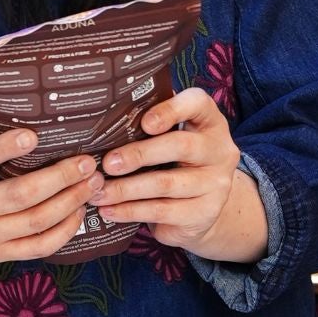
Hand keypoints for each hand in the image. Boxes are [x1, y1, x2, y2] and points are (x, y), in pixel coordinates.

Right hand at [0, 129, 103, 266]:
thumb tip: (26, 109)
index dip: (4, 148)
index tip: (32, 135)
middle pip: (19, 196)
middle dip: (59, 178)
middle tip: (86, 162)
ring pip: (35, 222)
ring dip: (70, 202)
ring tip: (91, 183)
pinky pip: (38, 247)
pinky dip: (64, 230)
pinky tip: (78, 212)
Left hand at [91, 87, 249, 253]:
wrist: (202, 208)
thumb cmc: (174, 161)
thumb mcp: (169, 138)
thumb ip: (148, 123)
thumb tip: (103, 115)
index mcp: (210, 122)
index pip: (198, 103)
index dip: (171, 110)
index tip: (144, 122)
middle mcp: (219, 151)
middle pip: (180, 146)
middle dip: (138, 154)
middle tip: (107, 163)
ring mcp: (216, 184)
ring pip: (166, 184)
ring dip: (125, 189)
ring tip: (98, 191)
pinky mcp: (204, 213)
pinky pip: (162, 211)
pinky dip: (130, 211)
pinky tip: (108, 210)